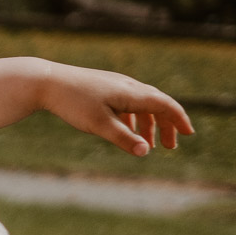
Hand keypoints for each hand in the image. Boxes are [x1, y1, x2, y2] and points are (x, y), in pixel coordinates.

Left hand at [41, 64, 194, 156]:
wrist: (46, 81)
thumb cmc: (73, 103)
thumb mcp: (99, 125)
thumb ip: (123, 139)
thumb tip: (145, 152)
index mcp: (132, 93)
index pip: (165, 105)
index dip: (179, 120)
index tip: (188, 134)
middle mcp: (128, 86)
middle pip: (157, 104)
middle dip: (166, 125)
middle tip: (170, 146)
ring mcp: (115, 84)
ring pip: (141, 104)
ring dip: (148, 124)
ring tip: (148, 145)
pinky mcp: (104, 86)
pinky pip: (127, 102)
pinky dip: (133, 118)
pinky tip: (127, 130)